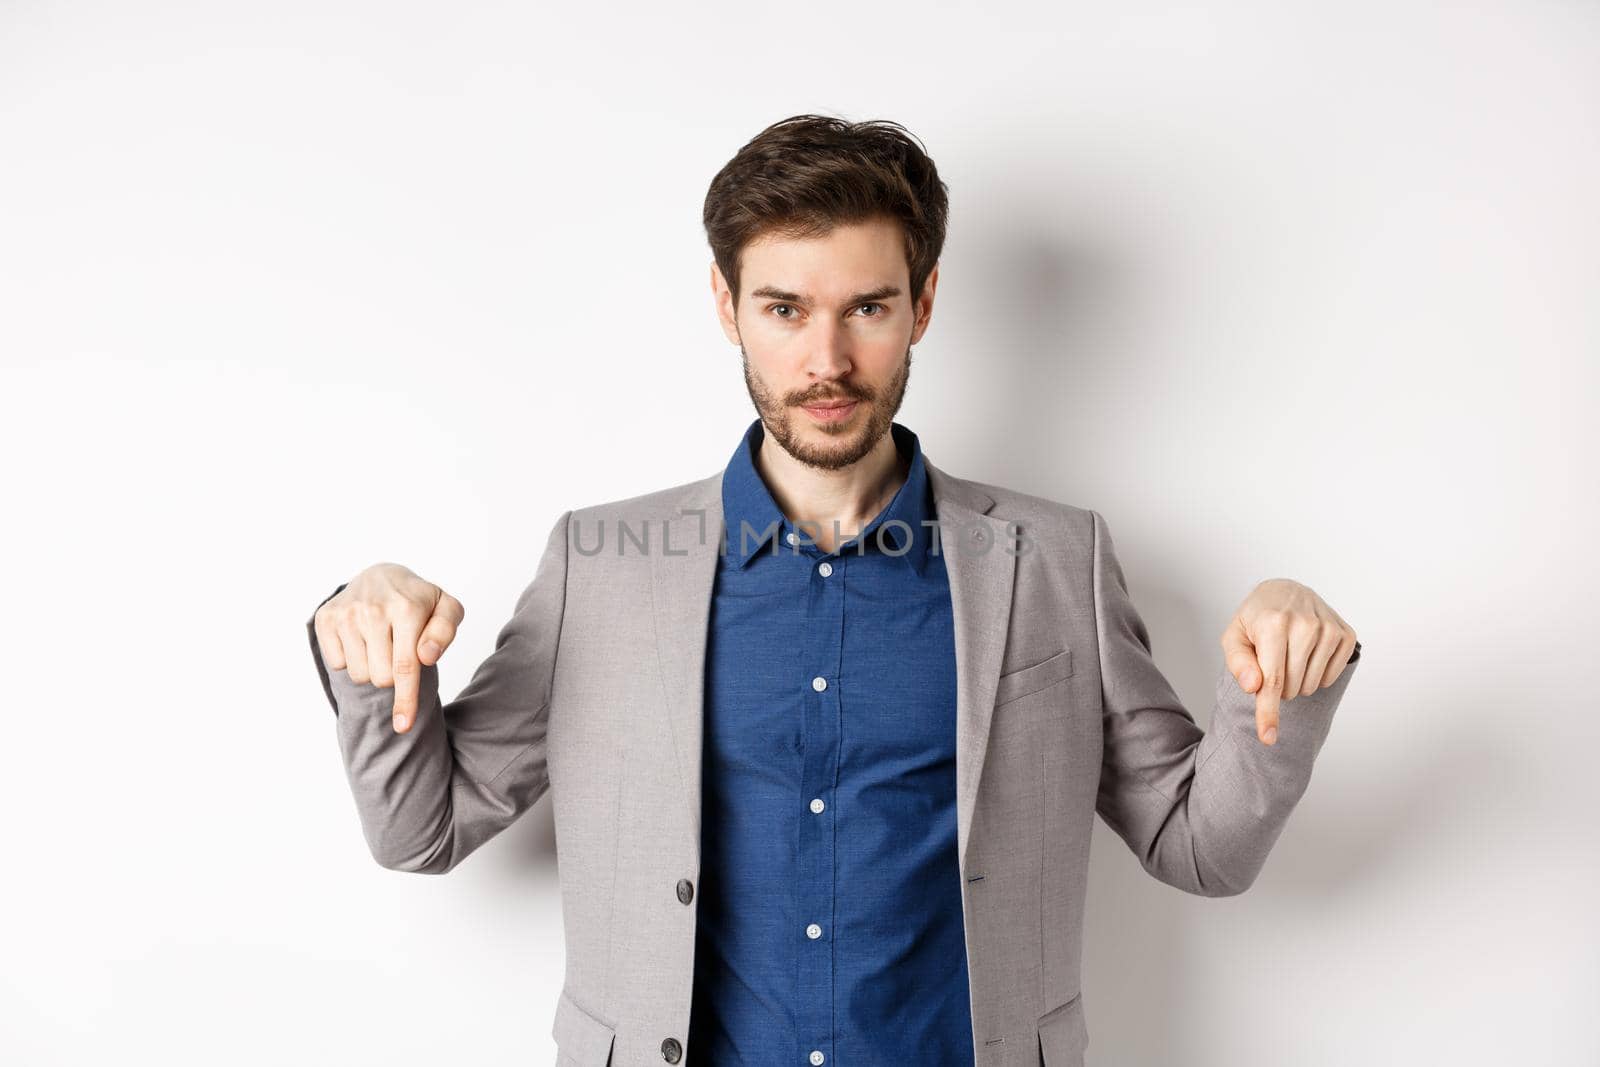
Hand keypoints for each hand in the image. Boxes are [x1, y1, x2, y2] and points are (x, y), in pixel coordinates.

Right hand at [311, 563, 465, 733]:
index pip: (406, 667)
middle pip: (381, 678)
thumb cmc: (418, 601)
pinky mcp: (326, 618)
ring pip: (359, 674)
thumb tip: (426, 655)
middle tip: (398, 651)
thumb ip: (445, 631)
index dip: (405, 700)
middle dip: (393, 676)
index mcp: (407, 608)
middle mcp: (373, 610)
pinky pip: (338, 664)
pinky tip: (361, 639)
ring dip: (372, 668)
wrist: (381, 576)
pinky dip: (351, 659)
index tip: (403, 725)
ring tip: (380, 643)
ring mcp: (346, 614)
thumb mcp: (445, 609)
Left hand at [1219, 578, 1357, 745]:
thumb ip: (1238, 662)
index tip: (1268, 738)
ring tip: (1287, 657)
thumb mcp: (1234, 636)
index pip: (1271, 680)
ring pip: (1311, 685)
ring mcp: (1329, 628)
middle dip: (1276, 687)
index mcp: (1273, 623)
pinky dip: (1315, 676)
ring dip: (1295, 683)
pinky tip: (1307, 656)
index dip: (1269, 713)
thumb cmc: (1256, 619)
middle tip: (1271, 663)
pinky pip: (1330, 678)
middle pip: (1291, 687)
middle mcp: (1305, 623)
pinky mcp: (1346, 633)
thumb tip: (1253, 685)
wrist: (1286, 592)